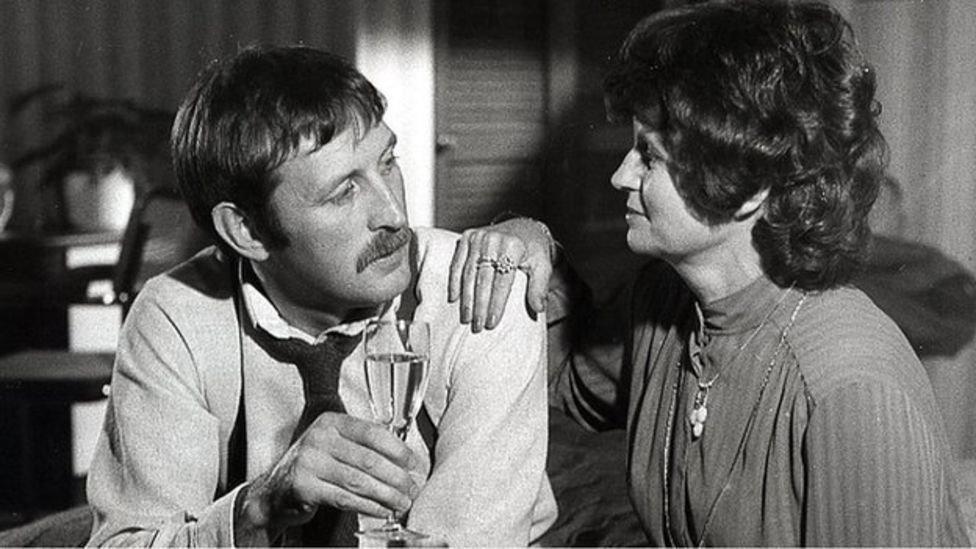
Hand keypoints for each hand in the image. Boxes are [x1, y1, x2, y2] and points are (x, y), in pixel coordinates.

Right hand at [236, 413, 421, 533]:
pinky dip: (368, 506)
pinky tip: (382, 510)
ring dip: (386, 495)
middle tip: (412, 488)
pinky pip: (345, 498)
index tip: (414, 464)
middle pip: (369, 459)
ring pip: (359, 481)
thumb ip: (363, 446)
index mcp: (331, 423)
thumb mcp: (334, 447)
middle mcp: (318, 438)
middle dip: (397, 477)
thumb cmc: (313, 468)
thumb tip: (405, 460)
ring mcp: (308, 462)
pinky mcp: (303, 487)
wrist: (274, 493)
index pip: (372, 432)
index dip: (398, 450)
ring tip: (402, 502)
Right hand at [448, 218, 554, 331]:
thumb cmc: (533, 250)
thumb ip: (540, 287)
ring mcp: (478, 237)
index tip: (492, 323)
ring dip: (466, 298)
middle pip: (483, 279)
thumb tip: (538, 308)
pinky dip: (454, 281)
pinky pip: (457, 262)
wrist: (524, 228)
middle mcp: (493, 239)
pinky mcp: (467, 237)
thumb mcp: (543, 266)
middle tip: (477, 326)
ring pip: (468, 273)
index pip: (502, 281)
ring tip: (466, 318)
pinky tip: (454, 298)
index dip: (496, 304)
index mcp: (513, 246)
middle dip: (479, 306)